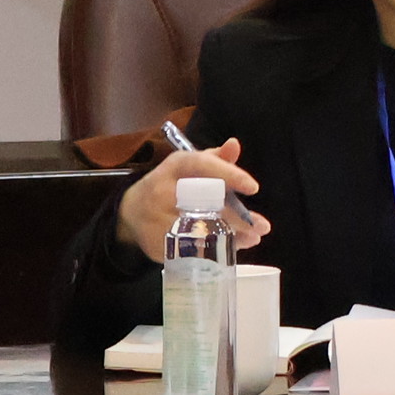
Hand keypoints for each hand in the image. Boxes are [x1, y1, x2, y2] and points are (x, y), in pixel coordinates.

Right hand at [117, 141, 270, 255]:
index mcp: (175, 166)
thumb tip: (234, 145)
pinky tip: (231, 248)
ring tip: (253, 237)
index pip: (202, 165)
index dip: (229, 175)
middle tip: (261, 225)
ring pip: (201, 229)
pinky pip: (190, 248)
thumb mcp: (190, 167)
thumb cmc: (171, 184)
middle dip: (238, 217)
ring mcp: (157, 218)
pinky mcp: (157, 242)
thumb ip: (216, 159)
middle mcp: (164, 189)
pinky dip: (213, 249)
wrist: (133, 210)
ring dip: (231, 236)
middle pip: (206, 204)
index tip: (253, 188)